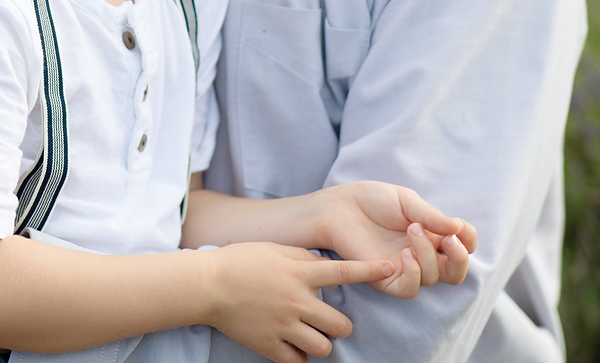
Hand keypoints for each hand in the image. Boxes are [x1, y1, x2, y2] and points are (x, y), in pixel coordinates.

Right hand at [202, 242, 393, 362]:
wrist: (208, 285)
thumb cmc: (241, 261)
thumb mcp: (275, 249)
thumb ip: (304, 256)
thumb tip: (326, 264)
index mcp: (299, 274)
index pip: (343, 272)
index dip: (370, 270)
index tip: (392, 268)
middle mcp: (296, 301)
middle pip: (340, 324)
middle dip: (340, 324)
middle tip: (329, 320)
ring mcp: (284, 326)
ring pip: (324, 347)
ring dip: (323, 342)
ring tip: (311, 334)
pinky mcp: (269, 346)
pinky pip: (299, 361)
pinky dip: (301, 356)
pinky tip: (295, 346)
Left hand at [313, 181, 475, 297]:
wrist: (341, 206)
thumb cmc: (373, 200)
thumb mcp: (406, 201)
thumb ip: (432, 216)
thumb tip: (457, 228)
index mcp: (432, 234)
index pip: (463, 246)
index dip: (468, 239)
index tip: (459, 225)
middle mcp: (422, 254)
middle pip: (455, 272)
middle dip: (459, 257)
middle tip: (448, 238)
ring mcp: (405, 267)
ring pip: (433, 278)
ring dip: (428, 254)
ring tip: (413, 229)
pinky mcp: (385, 278)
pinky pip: (409, 289)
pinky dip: (413, 274)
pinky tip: (405, 255)